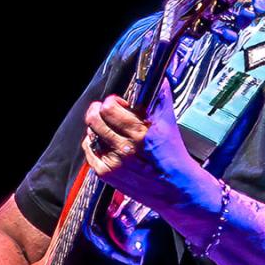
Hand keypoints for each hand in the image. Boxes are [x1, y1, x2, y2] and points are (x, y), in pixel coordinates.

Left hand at [81, 79, 212, 217]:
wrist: (175, 188)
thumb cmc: (172, 153)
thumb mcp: (169, 123)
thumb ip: (160, 98)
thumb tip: (158, 76)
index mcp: (141, 132)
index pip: (109, 107)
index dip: (112, 101)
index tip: (119, 103)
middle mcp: (125, 147)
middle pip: (94, 119)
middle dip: (97, 110)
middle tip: (104, 110)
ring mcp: (114, 162)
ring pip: (91, 133)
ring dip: (96, 126)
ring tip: (107, 127)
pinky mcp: (106, 174)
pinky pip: (89, 151)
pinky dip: (93, 142)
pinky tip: (103, 141)